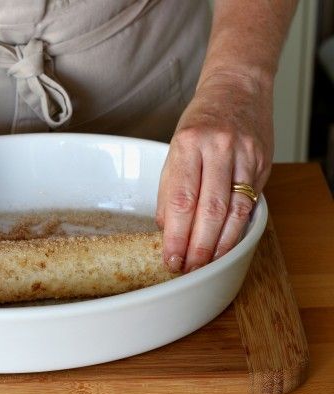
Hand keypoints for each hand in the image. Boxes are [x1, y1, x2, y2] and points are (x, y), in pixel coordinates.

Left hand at [156, 72, 273, 272]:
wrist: (237, 89)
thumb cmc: (200, 121)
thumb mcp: (174, 149)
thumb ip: (170, 189)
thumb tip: (167, 228)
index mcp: (187, 144)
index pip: (181, 199)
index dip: (176, 235)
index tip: (170, 257)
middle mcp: (218, 148)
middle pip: (209, 209)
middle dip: (197, 246)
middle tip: (187, 268)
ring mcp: (244, 155)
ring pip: (234, 210)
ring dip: (220, 244)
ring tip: (206, 263)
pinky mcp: (262, 162)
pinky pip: (250, 202)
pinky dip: (238, 228)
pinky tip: (227, 244)